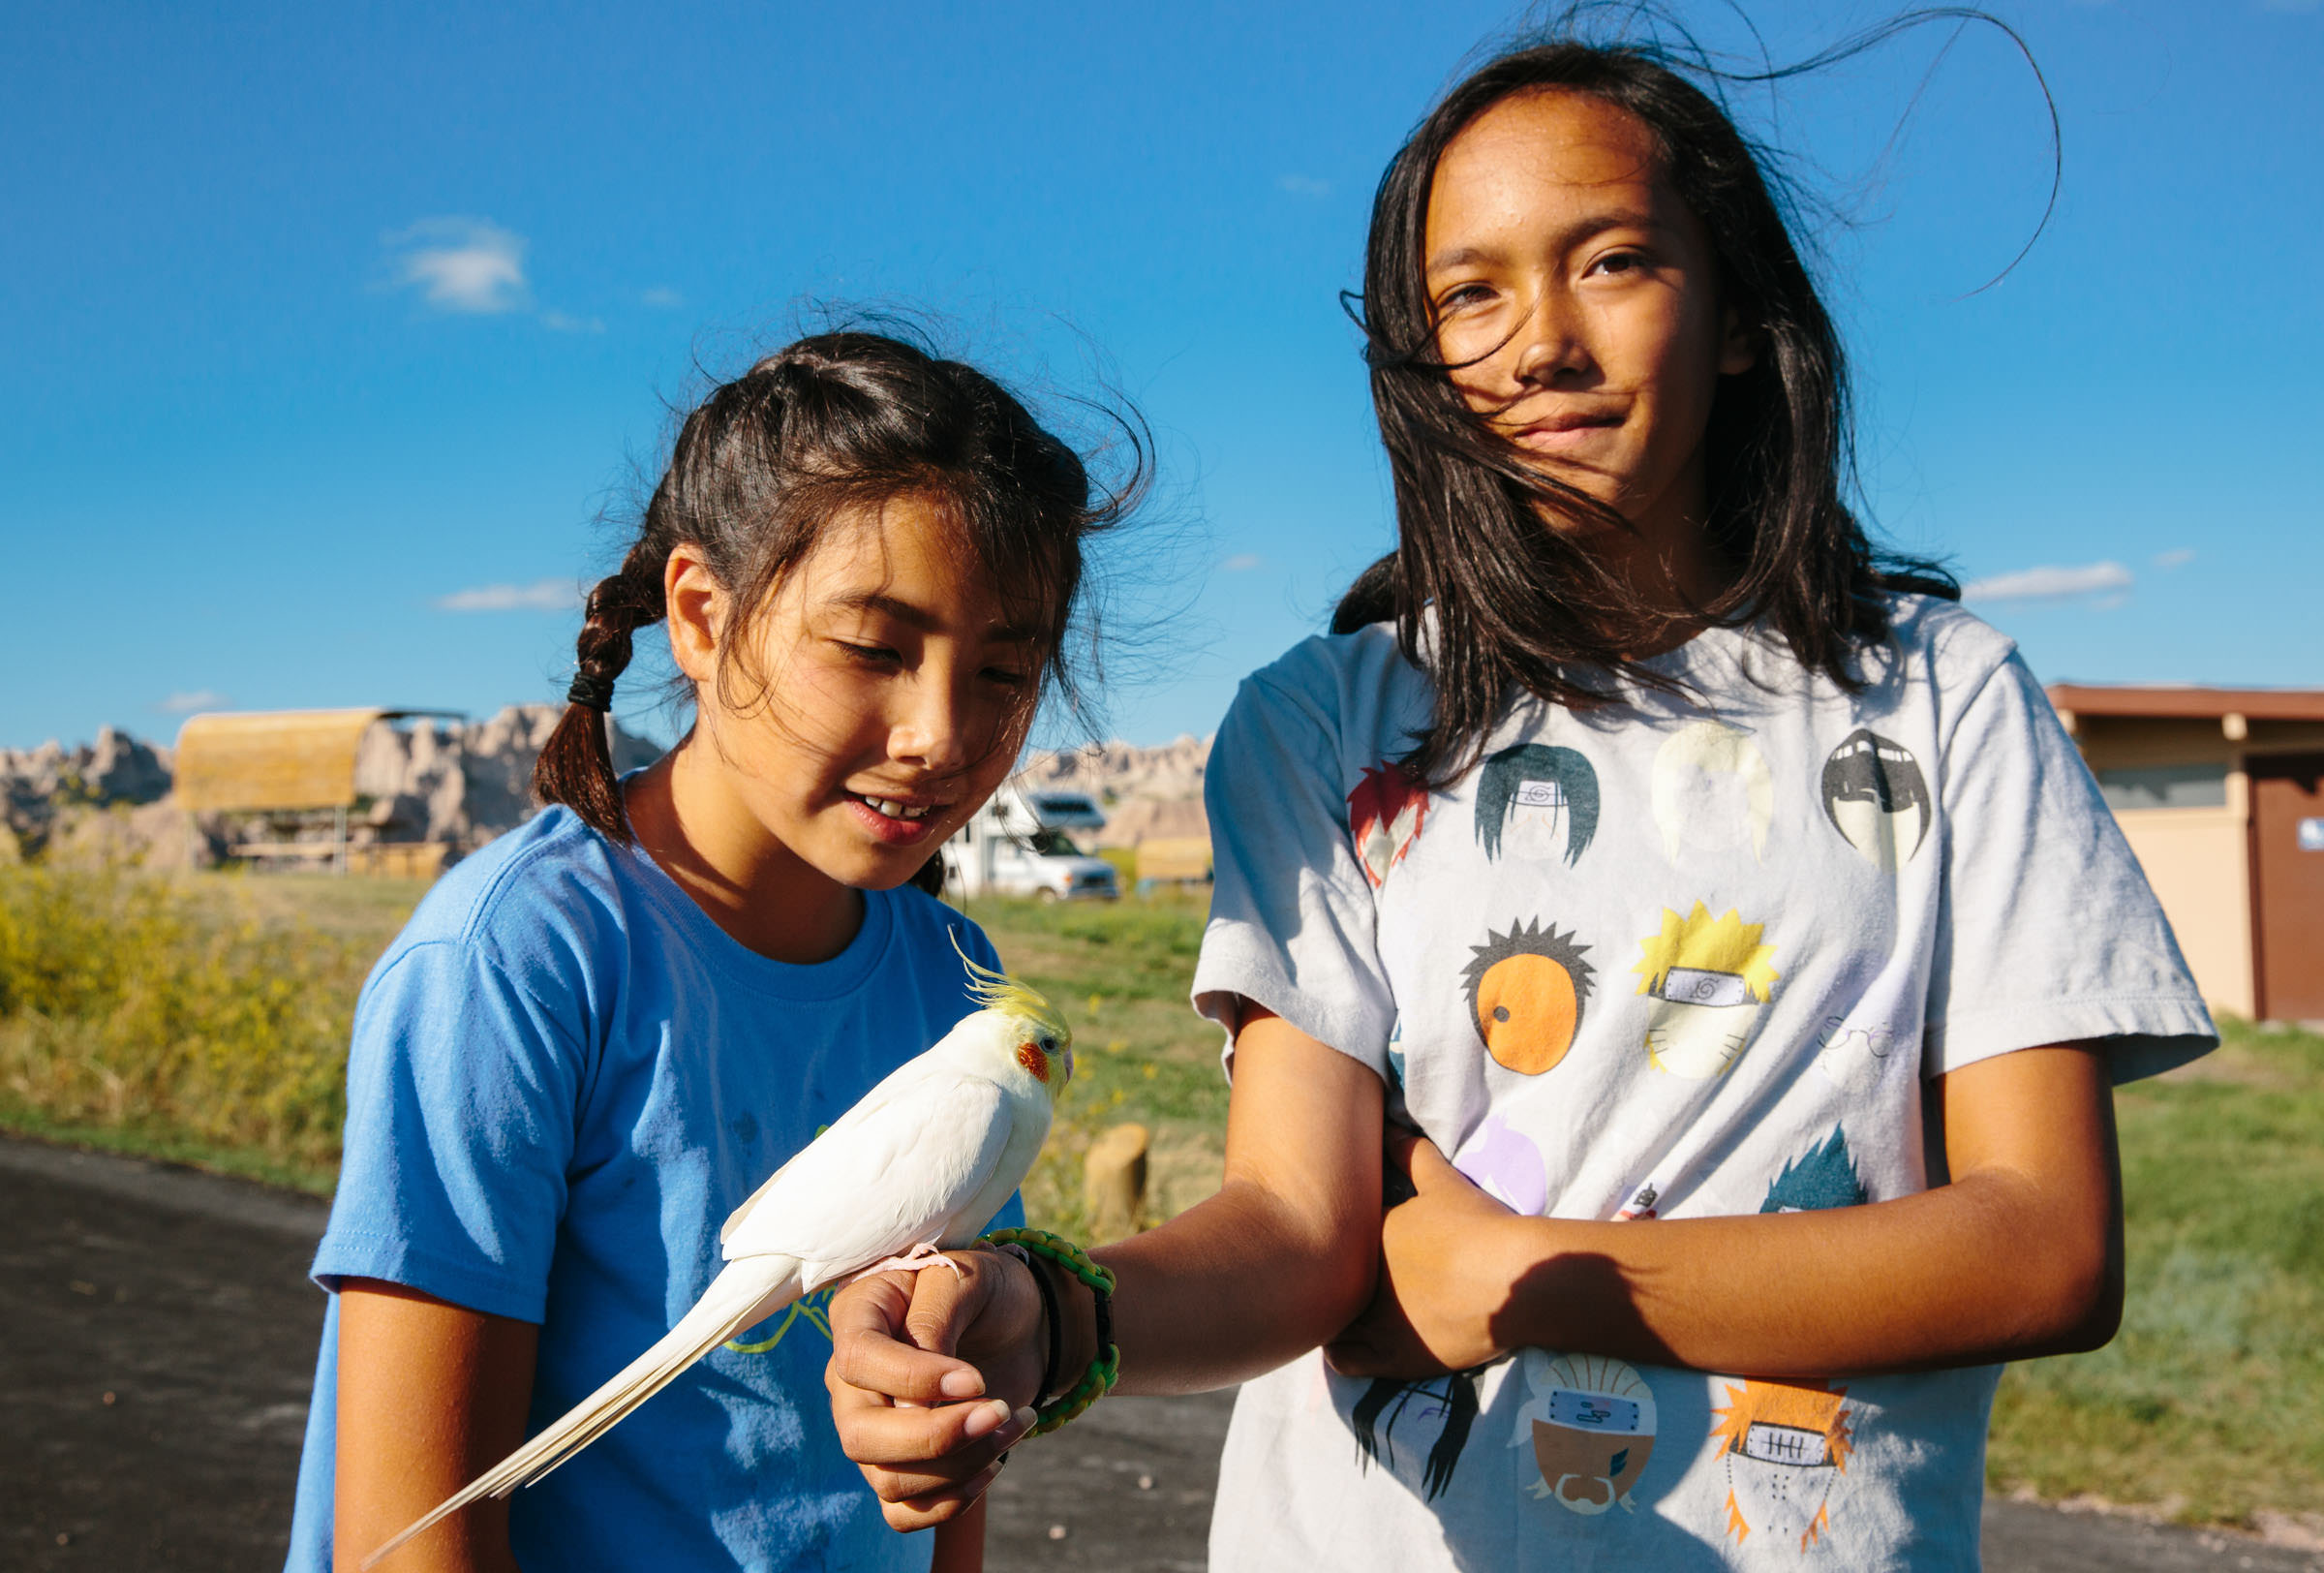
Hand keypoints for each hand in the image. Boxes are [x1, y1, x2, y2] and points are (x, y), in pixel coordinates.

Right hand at [825, 1249, 1045, 1530]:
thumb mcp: (965, 1278)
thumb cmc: (984, 1288)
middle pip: (861, 1438)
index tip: (978, 1381)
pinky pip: (904, 1513)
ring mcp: (871, 1430)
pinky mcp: (900, 1465)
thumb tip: (915, 1408)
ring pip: (889, 1481)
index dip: (915, 1380)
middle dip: (937, 1437)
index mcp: (858, 1316)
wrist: (1013, 1319)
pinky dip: (953, 1500)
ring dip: (963, 1465)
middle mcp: (851, 1382)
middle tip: (1001, 1412)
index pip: (859, 1360)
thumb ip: (935, 1323)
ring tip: (1014, 1423)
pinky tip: (995, 1461)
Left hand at [1325, 1131, 1527, 1378]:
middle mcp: (1359, 1277)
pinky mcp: (1389, 1354)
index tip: (1343, 1253)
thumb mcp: (1442, 1181)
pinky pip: (1343, 1359)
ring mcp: (1371, 1318)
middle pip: (1324, 1282)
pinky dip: (1342, 1354)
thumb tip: (1389, 1127)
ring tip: (1344, 1320)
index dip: (1335, 1247)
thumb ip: (1411, 1154)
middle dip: (1327, 1283)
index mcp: (1367, 1235)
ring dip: (1333, 1321)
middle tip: (1340, 1286)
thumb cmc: (1477, 1226)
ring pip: (1329, 1322)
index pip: (1331, 1239)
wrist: (1511, 1278)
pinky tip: (1353, 1347)